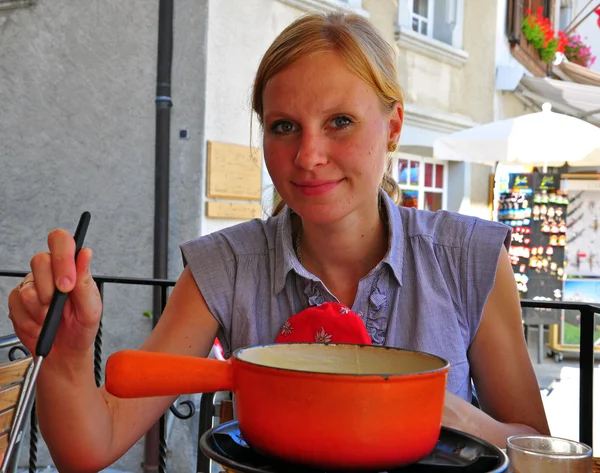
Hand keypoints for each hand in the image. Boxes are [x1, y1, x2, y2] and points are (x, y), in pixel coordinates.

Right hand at [7, 229, 102, 358]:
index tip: (67, 283)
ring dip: (42, 310)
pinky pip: (17, 305)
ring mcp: (31, 285)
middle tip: (60, 306)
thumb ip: (85, 280)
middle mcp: (49, 271)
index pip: (61, 241)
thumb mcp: (91, 307)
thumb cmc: (81, 326)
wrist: (65, 352)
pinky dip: (31, 321)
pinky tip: (41, 324)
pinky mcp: (17, 300)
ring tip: (52, 318)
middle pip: (39, 260)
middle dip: (50, 289)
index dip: (61, 257)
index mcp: (71, 267)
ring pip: (28, 288)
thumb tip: (85, 253)